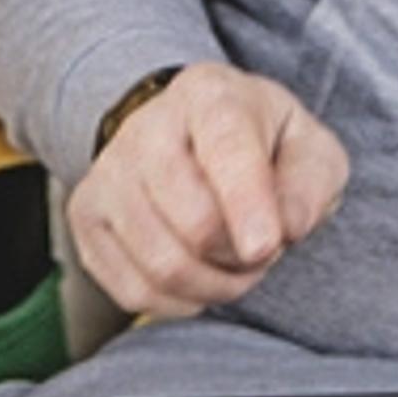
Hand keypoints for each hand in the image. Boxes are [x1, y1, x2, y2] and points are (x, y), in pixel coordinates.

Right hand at [65, 62, 349, 317]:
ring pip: (162, 266)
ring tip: (232, 262)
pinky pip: (134, 291)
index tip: (265, 247)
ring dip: (214, 285)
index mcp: (209, 95)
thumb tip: (286, 227)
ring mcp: (107, 173)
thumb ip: (311, 184)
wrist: (192, 139)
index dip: (246, 204)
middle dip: (243, 256)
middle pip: (194, 223)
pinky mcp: (86, 217)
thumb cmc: (261, 147)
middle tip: (261, 248)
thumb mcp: (310, 149)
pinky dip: (179, 301)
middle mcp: (145, 127)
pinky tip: (197, 273)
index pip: (226, 150)